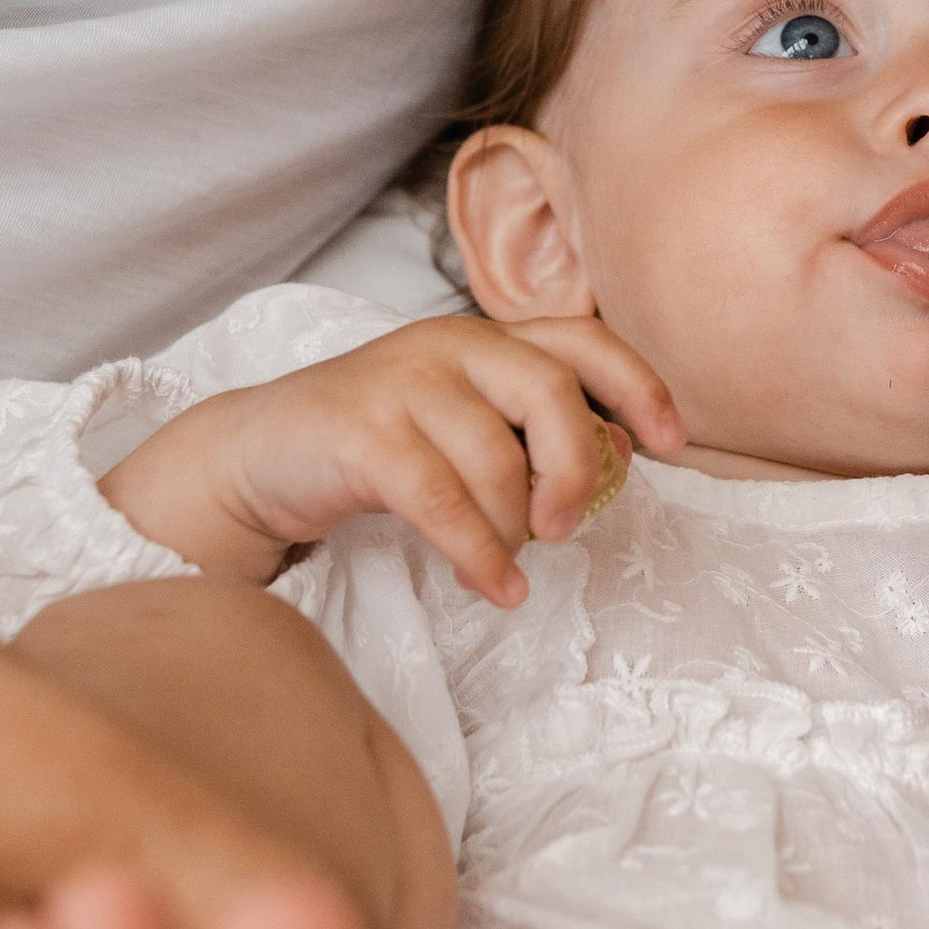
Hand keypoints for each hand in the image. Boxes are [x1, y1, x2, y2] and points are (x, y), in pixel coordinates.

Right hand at [106, 314, 684, 605]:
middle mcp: (449, 345)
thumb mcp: (465, 430)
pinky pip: (441, 500)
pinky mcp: (359, 430)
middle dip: (574, 468)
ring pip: (495, 457)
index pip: (582, 340)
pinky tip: (494, 588)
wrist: (257, 456)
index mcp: (485, 340)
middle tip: (565, 528)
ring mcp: (400, 381)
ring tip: (501, 563)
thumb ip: (535, 433)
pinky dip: (478, 553)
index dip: (637, 385)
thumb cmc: (376, 448)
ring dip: (512, 528)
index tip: (671, 442)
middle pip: (551, 393)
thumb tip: (618, 452)